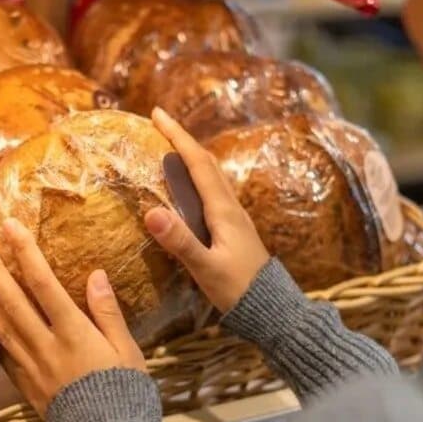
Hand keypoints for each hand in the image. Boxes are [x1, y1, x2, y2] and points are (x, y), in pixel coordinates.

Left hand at [0, 220, 146, 417]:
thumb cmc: (125, 394)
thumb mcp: (127, 350)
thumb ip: (108, 312)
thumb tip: (96, 274)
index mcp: (74, 333)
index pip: (43, 284)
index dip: (25, 253)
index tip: (10, 227)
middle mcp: (46, 346)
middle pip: (12, 302)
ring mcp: (32, 367)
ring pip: (1, 327)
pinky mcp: (26, 385)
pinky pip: (2, 354)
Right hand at [147, 107, 271, 313]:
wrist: (271, 308)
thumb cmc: (238, 290)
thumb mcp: (206, 268)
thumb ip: (180, 241)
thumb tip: (151, 212)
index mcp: (223, 211)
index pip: (198, 164)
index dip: (177, 137)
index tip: (157, 114)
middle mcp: (231, 207)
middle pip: (206, 163)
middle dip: (182, 140)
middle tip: (159, 122)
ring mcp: (234, 217)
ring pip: (212, 175)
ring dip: (191, 156)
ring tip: (171, 146)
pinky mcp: (234, 229)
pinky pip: (213, 191)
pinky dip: (197, 177)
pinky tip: (190, 186)